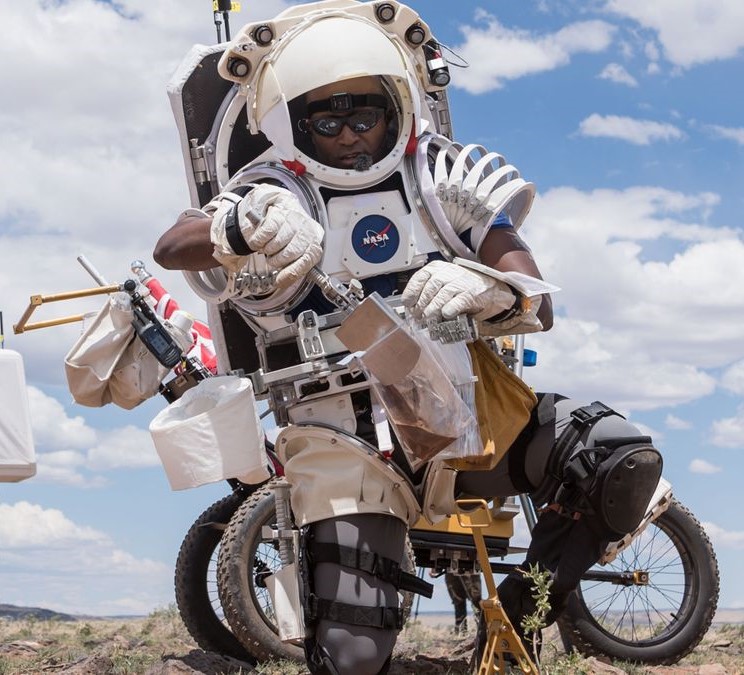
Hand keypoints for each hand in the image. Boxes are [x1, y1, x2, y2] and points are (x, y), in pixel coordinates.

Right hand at [212, 184, 323, 287]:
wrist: (276, 208)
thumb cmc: (286, 236)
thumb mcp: (293, 253)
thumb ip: (292, 268)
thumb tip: (282, 282)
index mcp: (314, 242)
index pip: (308, 259)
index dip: (293, 272)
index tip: (280, 280)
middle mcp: (307, 229)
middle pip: (290, 253)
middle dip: (277, 260)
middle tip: (273, 256)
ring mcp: (293, 220)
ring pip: (277, 244)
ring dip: (267, 249)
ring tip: (268, 245)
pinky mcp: (278, 214)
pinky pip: (266, 234)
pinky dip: (259, 240)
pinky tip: (260, 239)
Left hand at [401, 260, 517, 319]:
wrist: (492, 290)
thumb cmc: (463, 289)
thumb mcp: (443, 285)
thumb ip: (427, 293)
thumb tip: (411, 309)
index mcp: (439, 268)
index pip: (420, 276)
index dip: (412, 292)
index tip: (408, 304)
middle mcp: (449, 272)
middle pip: (430, 286)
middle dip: (422, 304)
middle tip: (418, 317)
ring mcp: (462, 282)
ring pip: (443, 294)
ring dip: (433, 309)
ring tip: (429, 320)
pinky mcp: (473, 294)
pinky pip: (458, 301)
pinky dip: (450, 309)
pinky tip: (446, 315)